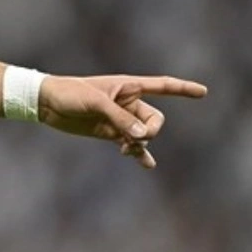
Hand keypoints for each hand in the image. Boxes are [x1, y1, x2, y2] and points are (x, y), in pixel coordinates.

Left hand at [38, 75, 207, 168]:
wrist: (47, 103)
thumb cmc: (70, 94)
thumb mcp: (96, 103)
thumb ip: (120, 119)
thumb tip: (143, 137)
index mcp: (129, 86)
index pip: (163, 86)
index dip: (183, 89)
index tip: (203, 92)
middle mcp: (129, 102)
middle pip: (156, 120)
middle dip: (151, 131)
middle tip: (135, 138)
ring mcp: (120, 119)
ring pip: (144, 135)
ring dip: (140, 144)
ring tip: (124, 149)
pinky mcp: (110, 132)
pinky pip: (132, 145)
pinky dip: (139, 154)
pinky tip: (148, 165)